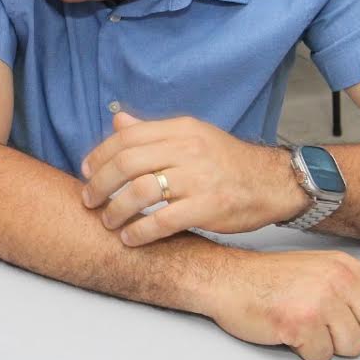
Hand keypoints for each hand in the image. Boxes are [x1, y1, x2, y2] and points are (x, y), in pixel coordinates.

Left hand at [80, 111, 307, 246]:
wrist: (272, 182)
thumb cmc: (227, 162)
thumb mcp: (192, 136)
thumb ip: (152, 131)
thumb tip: (118, 121)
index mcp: (180, 129)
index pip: (126, 138)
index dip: (99, 156)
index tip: (86, 172)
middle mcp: (187, 149)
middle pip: (127, 163)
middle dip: (100, 184)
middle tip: (89, 200)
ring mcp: (198, 178)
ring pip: (140, 191)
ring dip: (115, 210)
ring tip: (108, 221)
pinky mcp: (209, 206)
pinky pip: (163, 221)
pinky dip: (140, 232)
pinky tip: (131, 238)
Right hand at [209, 250, 359, 359]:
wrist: (225, 278)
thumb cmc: (268, 279)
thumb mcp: (319, 269)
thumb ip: (355, 288)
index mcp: (347, 265)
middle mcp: (339, 279)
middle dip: (359, 338)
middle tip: (331, 329)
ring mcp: (319, 300)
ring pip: (352, 348)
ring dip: (328, 345)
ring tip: (304, 326)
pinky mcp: (299, 322)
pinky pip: (321, 356)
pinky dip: (305, 352)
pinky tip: (289, 332)